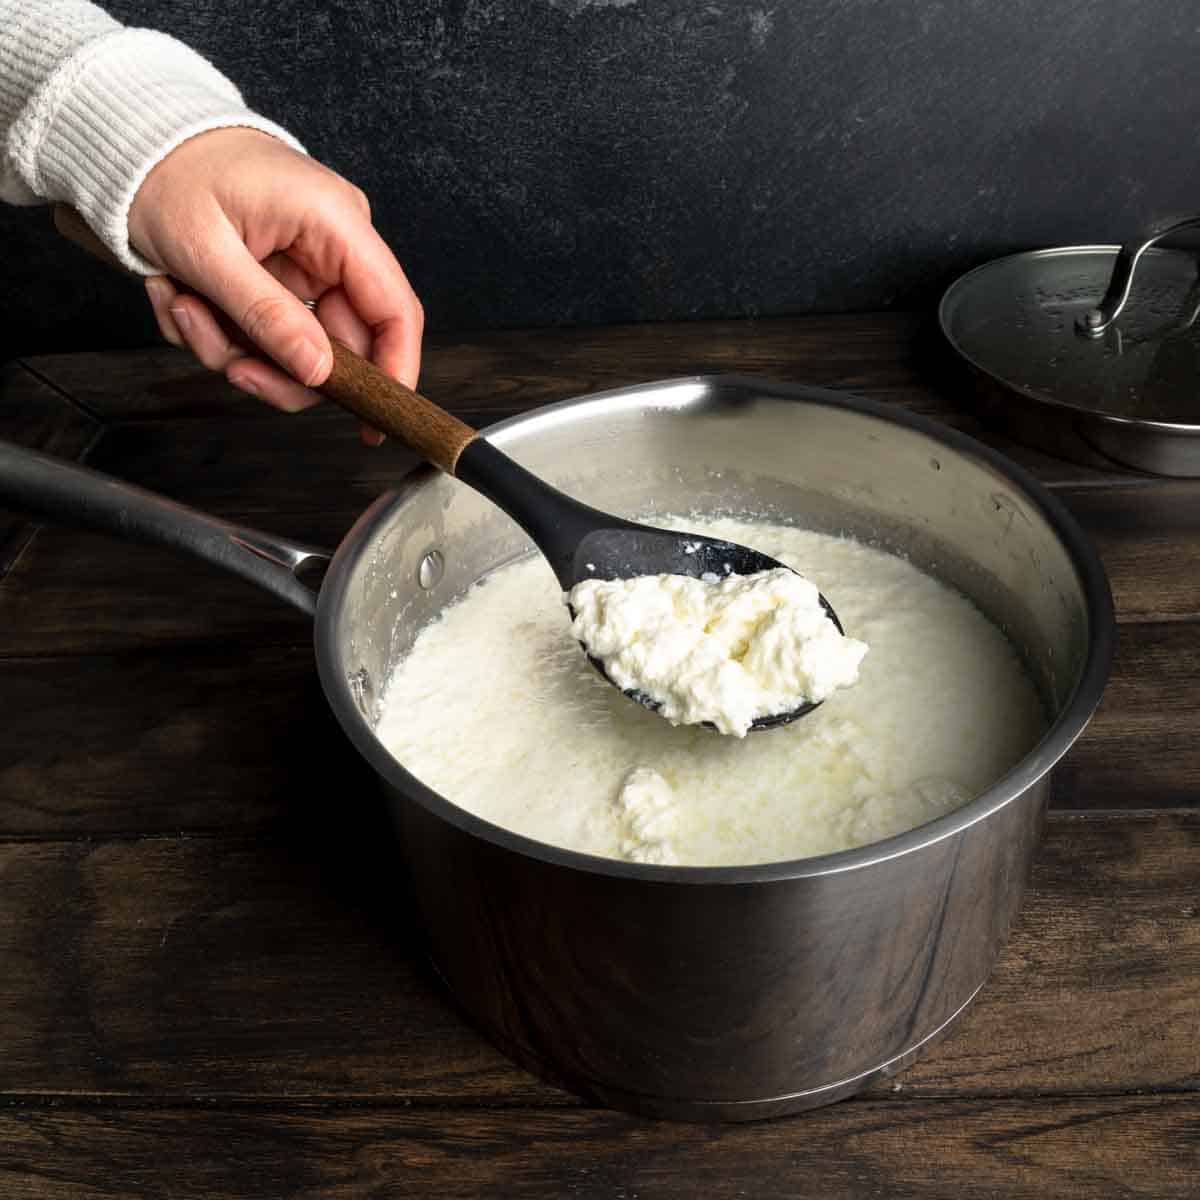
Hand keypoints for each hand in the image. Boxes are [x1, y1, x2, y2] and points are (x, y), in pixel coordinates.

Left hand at [128, 127, 422, 443]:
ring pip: (297, 349)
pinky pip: (266, 334)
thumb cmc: (163, 171)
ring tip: (182, 309)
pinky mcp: (281, 279)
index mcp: (335, 221)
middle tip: (232, 368)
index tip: (374, 424)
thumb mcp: (207, 250)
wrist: (128, 142)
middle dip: (279, 367)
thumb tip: (319, 373)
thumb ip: (268, 315)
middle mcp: (334, 246)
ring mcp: (308, 265)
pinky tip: (181, 298)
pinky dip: (220, 333)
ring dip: (236, 349)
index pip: (394, 310)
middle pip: (341, 345)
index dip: (395, 371)